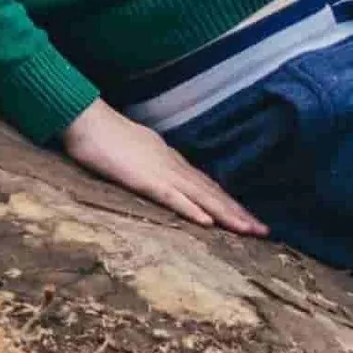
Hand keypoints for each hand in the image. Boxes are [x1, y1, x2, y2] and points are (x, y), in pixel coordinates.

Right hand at [60, 100, 267, 235]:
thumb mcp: (138, 155)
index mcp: (173, 163)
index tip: (249, 219)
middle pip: (213, 193)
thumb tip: (165, 178)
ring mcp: (162, 173)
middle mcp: (175, 168)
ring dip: (226, 214)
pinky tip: (208, 223)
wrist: (87, 120)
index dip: (229, 204)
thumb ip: (154, 167)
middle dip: (239, 213)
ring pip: (202, 197)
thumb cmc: (107, 137)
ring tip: (249, 230)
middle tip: (265, 232)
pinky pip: (172, 197)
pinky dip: (191, 209)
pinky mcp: (144, 179)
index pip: (208, 187)